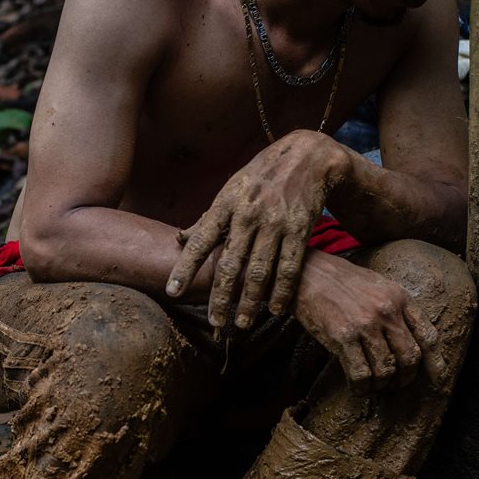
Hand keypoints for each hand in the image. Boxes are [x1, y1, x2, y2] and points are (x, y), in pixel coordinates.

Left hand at [166, 131, 348, 330]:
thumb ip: (208, 218)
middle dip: (221, 296)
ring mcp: (275, 222)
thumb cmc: (261, 176)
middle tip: (214, 321)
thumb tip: (180, 239)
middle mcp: (248, 213)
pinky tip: (276, 309)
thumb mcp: (230, 189)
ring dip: (250, 300)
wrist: (306, 155)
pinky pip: (289, 266)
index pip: (200, 240)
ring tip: (242, 323)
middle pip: (231, 262)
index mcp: (226, 204)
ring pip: (260, 269)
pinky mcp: (300, 228)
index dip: (185, 267)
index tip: (172, 292)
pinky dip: (282, 290)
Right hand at [293, 251, 447, 391]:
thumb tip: (408, 341)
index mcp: (400, 297)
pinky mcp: (343, 336)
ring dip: (382, 385)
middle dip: (405, 378)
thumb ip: (396, 309)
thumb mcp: (378, 285)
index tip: (438, 380)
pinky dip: (362, 388)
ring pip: (387, 370)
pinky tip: (358, 388)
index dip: (436, 362)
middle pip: (410, 357)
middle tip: (395, 384)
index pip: (427, 335)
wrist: (307, 273)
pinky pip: (361, 374)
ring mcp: (365, 324)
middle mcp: (387, 310)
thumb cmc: (341, 282)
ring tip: (374, 386)